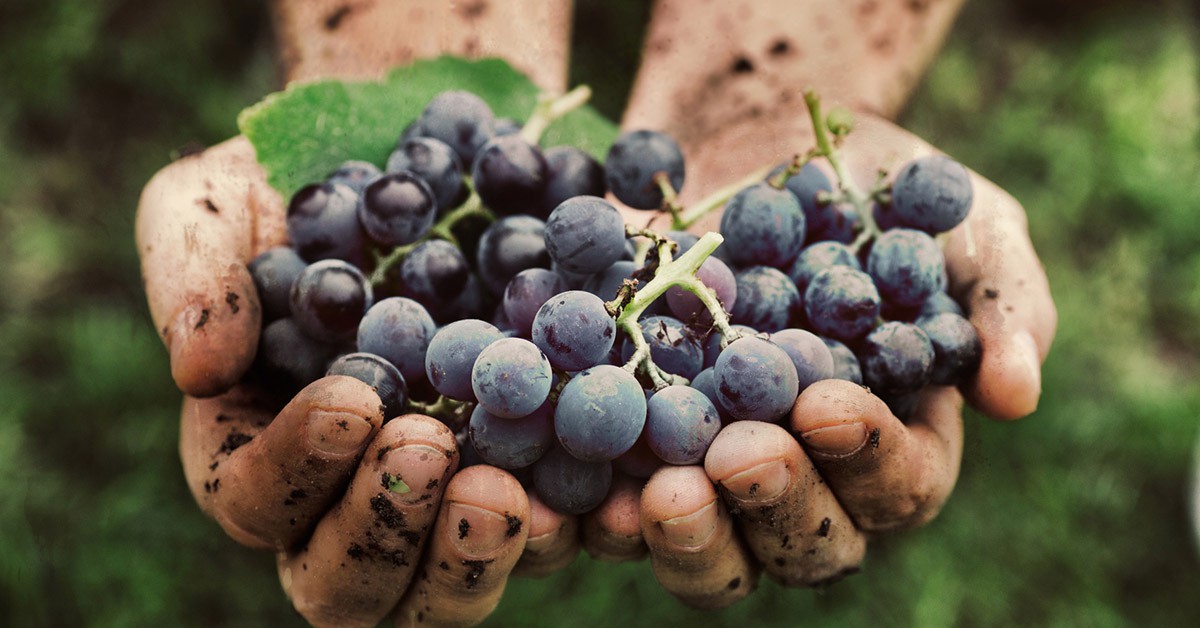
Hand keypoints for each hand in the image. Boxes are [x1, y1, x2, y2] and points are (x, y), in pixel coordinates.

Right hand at [137, 139, 533, 626]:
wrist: (432, 157)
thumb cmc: (302, 183)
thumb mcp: (220, 200)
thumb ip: (192, 273)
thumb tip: (198, 369)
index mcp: (263, 448)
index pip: (256, 498)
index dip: (296, 467)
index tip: (355, 402)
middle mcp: (351, 496)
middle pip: (347, 585)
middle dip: (384, 529)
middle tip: (430, 450)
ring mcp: (447, 496)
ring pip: (445, 590)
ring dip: (473, 557)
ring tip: (508, 494)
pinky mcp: (537, 476)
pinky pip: (555, 534)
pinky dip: (579, 528)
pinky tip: (610, 493)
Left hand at [588, 112, 1055, 605]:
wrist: (758, 141)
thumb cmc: (878, 190)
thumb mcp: (963, 223)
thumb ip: (1002, 302)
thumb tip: (1016, 397)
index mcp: (896, 442)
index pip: (899, 485)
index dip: (868, 459)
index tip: (829, 404)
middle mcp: (808, 476)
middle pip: (804, 544)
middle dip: (774, 506)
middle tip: (740, 456)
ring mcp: (716, 468)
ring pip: (710, 548)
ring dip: (686, 535)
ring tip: (658, 495)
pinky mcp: (634, 443)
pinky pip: (613, 501)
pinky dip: (591, 509)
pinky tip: (568, 488)